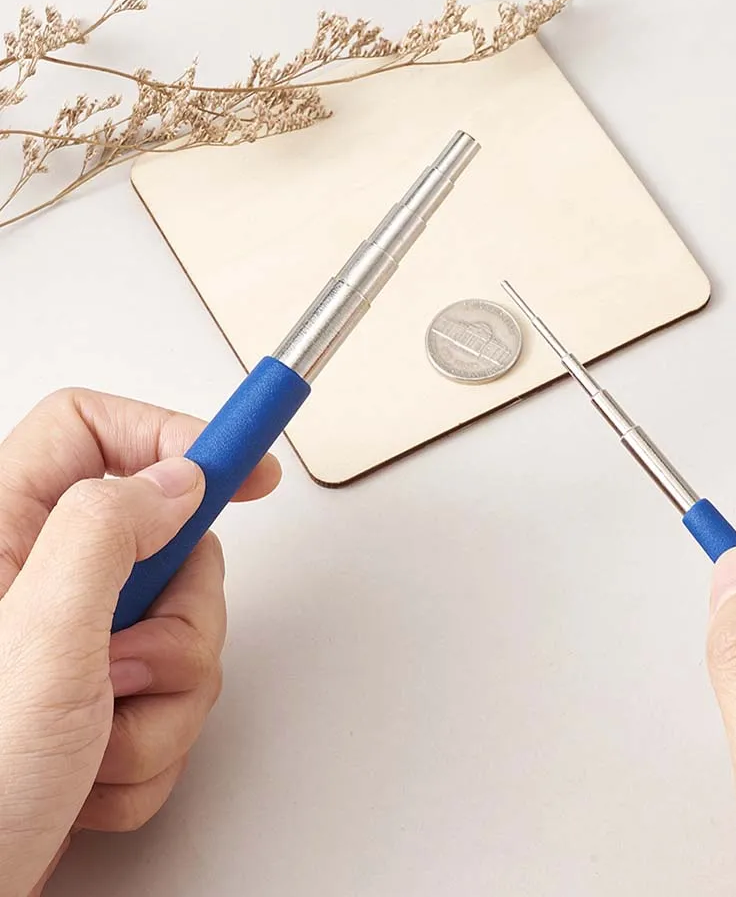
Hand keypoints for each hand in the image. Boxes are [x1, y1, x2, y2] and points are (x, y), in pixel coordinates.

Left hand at [0, 388, 279, 895]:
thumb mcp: (38, 640)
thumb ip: (107, 532)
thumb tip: (176, 481)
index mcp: (1, 536)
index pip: (90, 430)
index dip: (172, 433)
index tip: (245, 466)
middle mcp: (40, 583)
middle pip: (167, 542)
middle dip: (180, 617)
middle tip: (134, 656)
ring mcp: (74, 644)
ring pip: (183, 629)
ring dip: (165, 700)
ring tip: (99, 732)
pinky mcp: (100, 698)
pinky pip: (175, 696)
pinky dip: (151, 745)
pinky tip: (92, 772)